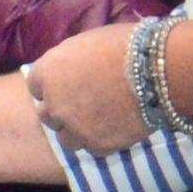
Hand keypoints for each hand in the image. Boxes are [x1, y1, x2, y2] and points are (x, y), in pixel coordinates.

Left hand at [29, 22, 150, 154]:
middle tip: (81, 103)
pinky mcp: (97, 145)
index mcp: (48, 72)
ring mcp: (74, 128)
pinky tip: (114, 128)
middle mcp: (54, 103)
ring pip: (65, 138)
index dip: (52, 85)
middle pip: (46, 114)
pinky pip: (91, 148)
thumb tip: (71, 69)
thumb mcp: (86, 43)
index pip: (35, 85)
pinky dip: (100, 140)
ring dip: (76, 130)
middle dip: (60, 109)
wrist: (157, 70)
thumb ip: (70, 61)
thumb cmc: (124, 45)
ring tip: (97, 121)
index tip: (66, 84)